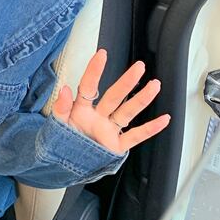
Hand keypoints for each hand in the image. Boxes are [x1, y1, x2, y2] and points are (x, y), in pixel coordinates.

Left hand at [52, 49, 170, 154]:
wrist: (64, 166)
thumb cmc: (60, 142)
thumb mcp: (56, 125)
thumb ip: (60, 108)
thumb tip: (64, 88)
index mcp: (81, 109)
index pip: (88, 86)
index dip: (94, 70)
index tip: (102, 54)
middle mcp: (98, 117)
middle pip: (114, 96)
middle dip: (127, 81)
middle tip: (139, 67)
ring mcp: (108, 130)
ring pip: (128, 112)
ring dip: (141, 99)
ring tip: (154, 85)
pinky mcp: (116, 146)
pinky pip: (136, 136)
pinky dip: (150, 129)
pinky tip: (164, 119)